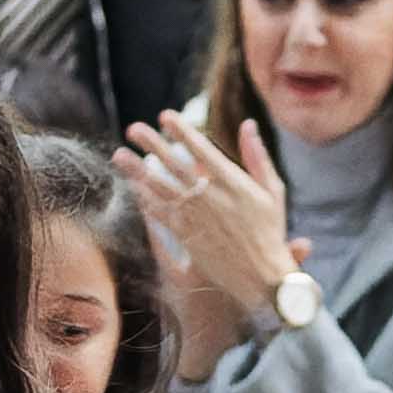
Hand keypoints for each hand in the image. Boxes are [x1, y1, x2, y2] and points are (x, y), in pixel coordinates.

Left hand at [114, 103, 299, 311]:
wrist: (263, 277)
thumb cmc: (270, 232)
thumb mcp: (273, 191)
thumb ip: (258, 156)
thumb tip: (247, 123)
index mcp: (232, 182)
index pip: (201, 149)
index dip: (181, 131)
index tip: (165, 116)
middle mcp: (210, 196)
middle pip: (174, 164)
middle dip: (152, 144)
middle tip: (133, 129)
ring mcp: (196, 217)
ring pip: (160, 188)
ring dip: (137, 171)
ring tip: (119, 155)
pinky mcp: (186, 236)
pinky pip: (160, 214)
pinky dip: (145, 199)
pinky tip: (132, 187)